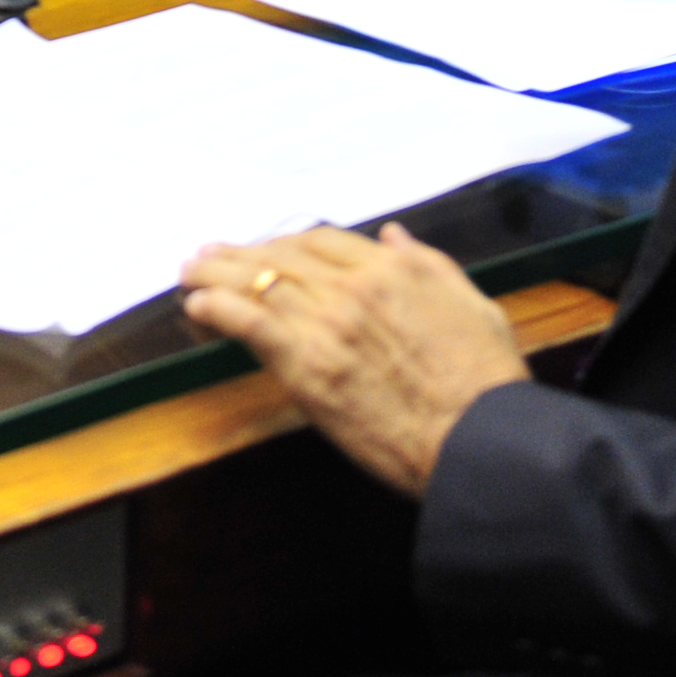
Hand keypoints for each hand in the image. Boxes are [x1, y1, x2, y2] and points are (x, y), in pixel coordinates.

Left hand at [180, 224, 527, 497]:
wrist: (478, 439)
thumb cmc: (485, 382)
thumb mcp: (472, 304)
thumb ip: (428, 265)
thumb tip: (393, 237)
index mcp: (392, 271)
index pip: (323, 240)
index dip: (287, 241)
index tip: (269, 247)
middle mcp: (352, 288)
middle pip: (282, 256)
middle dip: (242, 252)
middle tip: (211, 253)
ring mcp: (326, 324)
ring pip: (258, 282)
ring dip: (216, 273)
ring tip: (190, 271)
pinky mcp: (306, 365)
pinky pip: (250, 323)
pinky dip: (218, 308)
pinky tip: (197, 305)